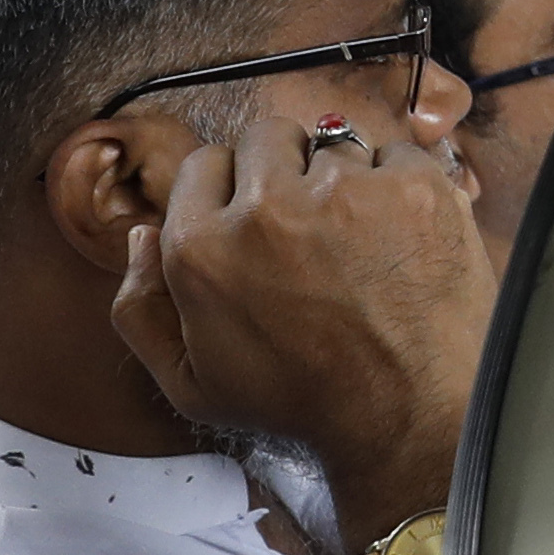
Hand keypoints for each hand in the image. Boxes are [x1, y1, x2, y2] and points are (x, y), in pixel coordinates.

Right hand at [105, 93, 492, 524]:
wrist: (414, 416)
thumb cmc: (304, 404)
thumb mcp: (190, 383)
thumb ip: (139, 307)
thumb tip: (142, 234)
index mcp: (202, 247)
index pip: (201, 164)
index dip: (228, 191)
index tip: (255, 218)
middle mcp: (268, 207)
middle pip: (264, 138)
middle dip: (280, 170)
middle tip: (307, 223)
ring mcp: (347, 190)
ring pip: (332, 144)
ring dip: (340, 180)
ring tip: (358, 239)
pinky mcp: (414, 186)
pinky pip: (396, 154)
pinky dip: (399, 185)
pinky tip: (399, 237)